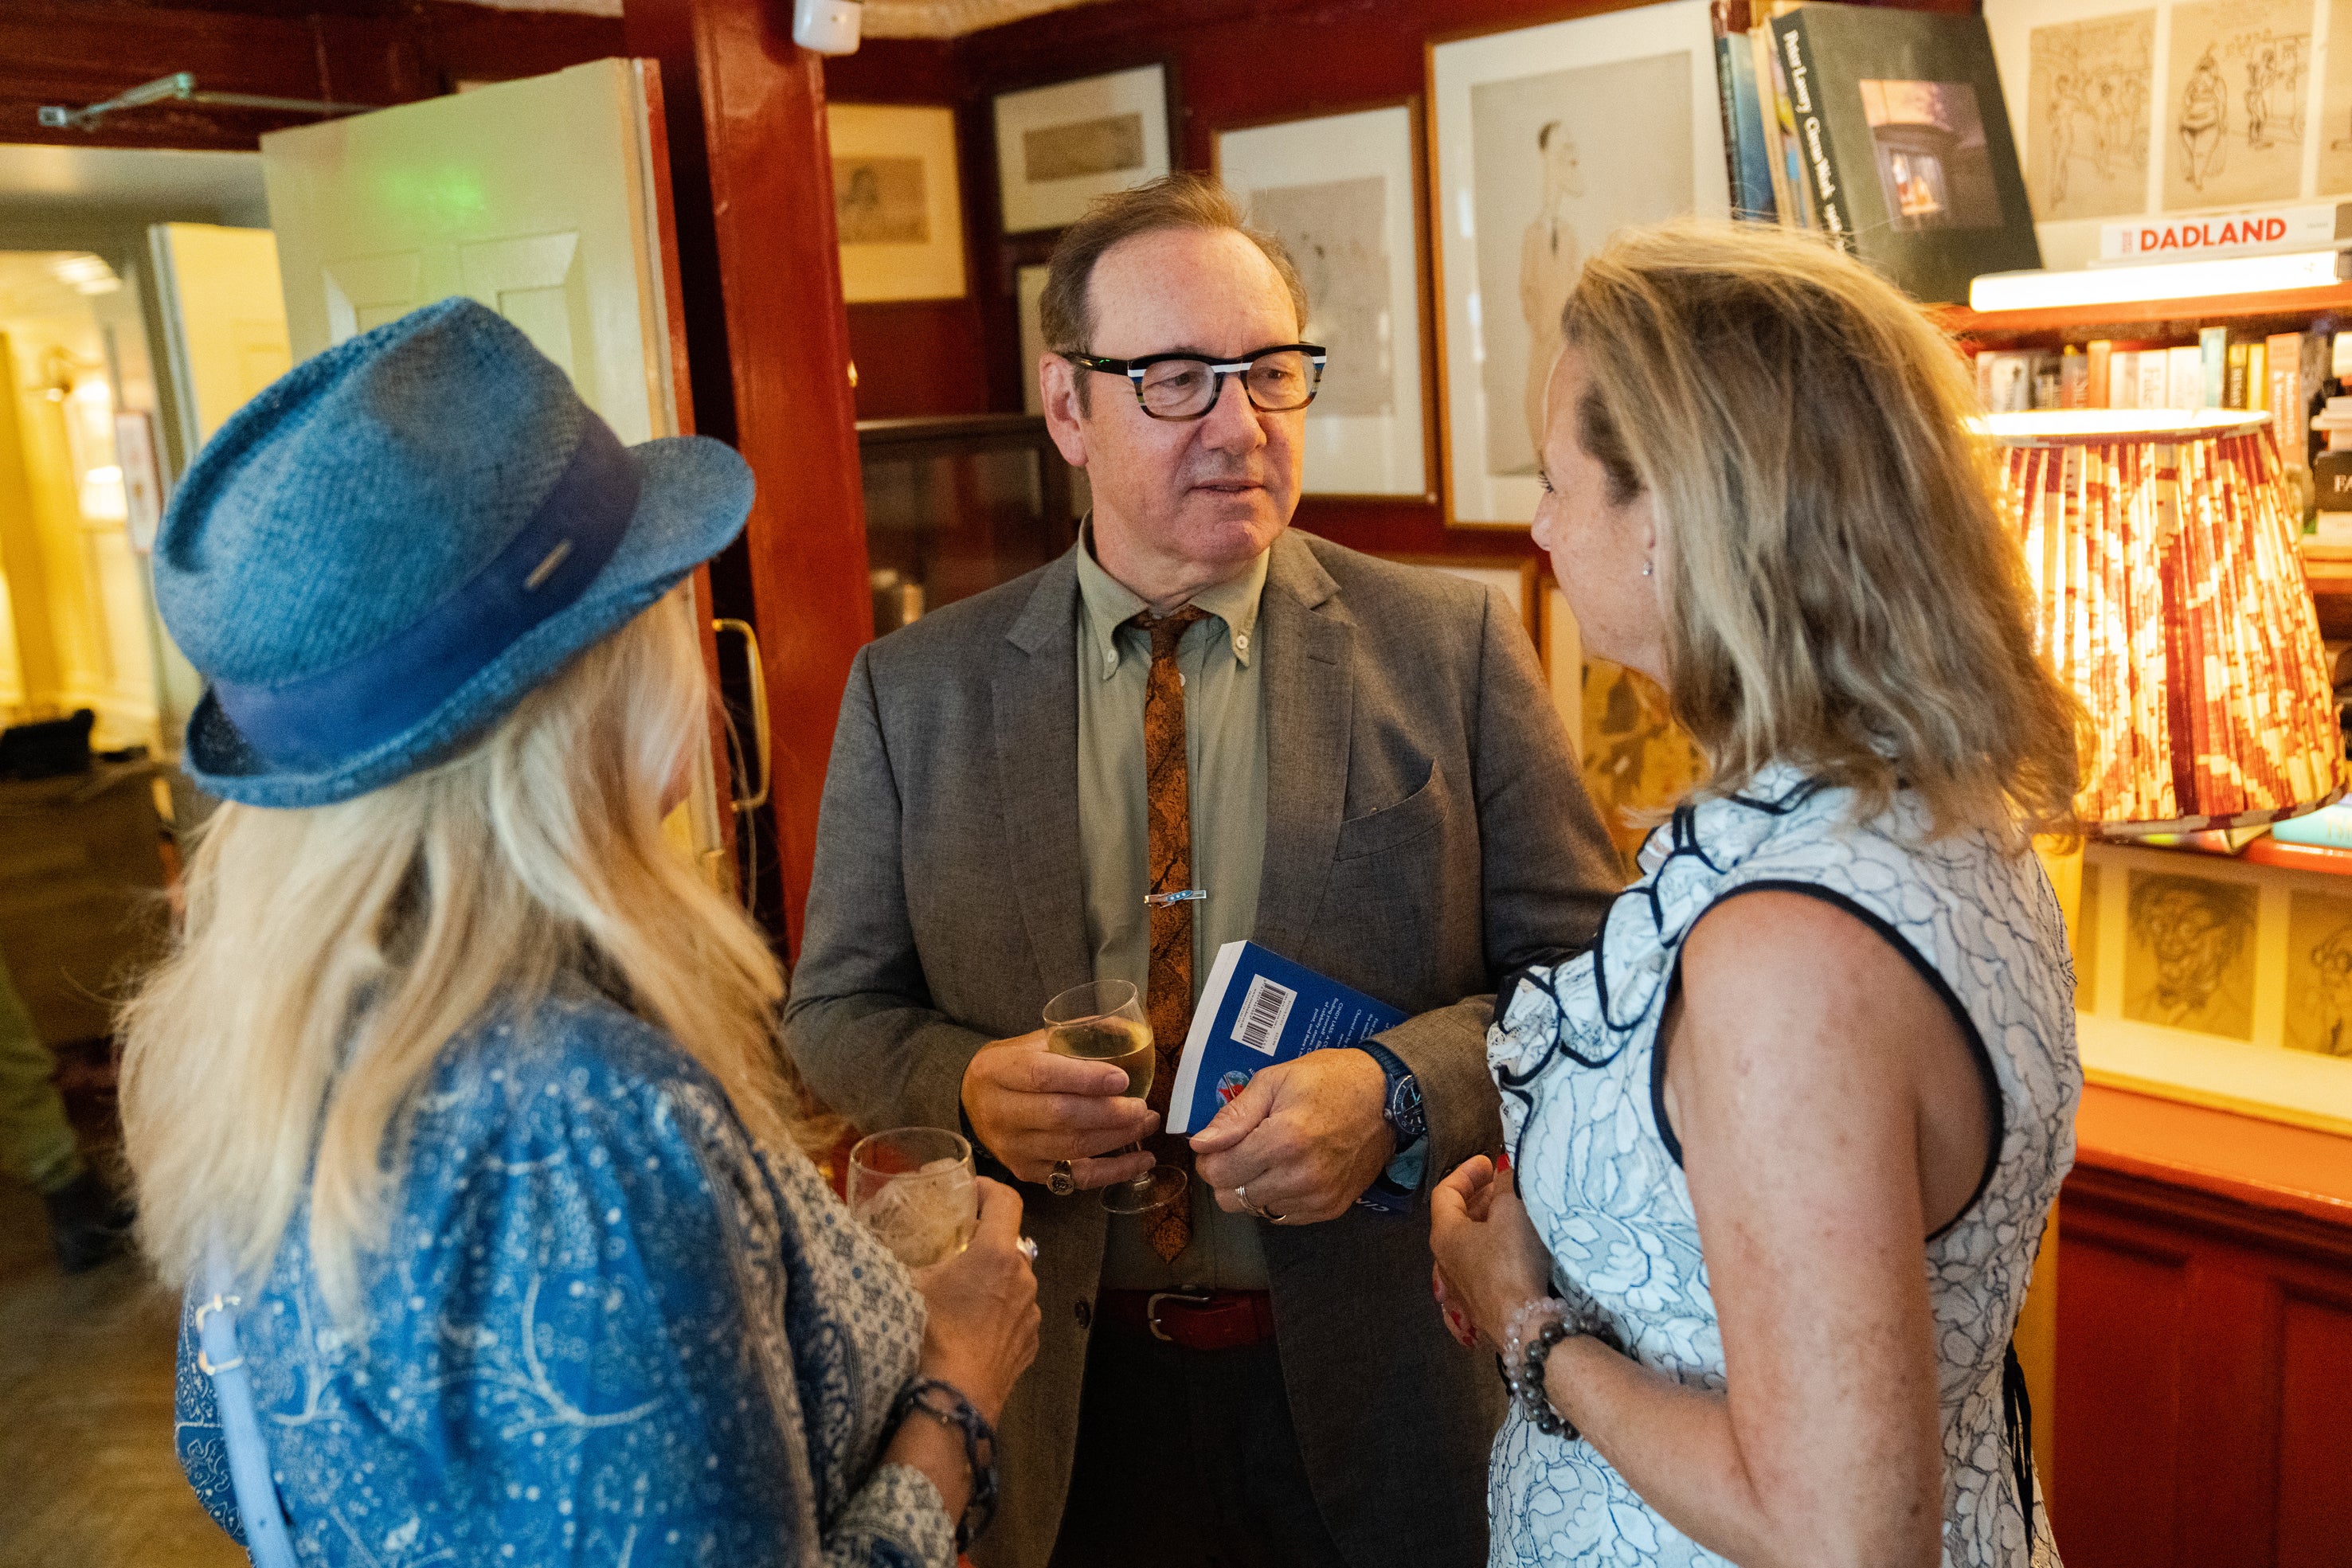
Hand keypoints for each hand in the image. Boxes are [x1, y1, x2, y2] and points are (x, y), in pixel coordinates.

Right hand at [911, 1178, 1039, 1424]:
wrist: (950, 1401)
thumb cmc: (928, 1338)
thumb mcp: (906, 1287)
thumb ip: (902, 1258)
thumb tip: (875, 1241)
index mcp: (996, 1254)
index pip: (1006, 1200)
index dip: (987, 1189)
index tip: (969, 1193)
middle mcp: (1024, 1279)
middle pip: (1010, 1243)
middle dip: (986, 1242)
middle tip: (956, 1250)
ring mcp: (1032, 1313)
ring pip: (1015, 1281)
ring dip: (994, 1280)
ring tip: (962, 1296)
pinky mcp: (1031, 1343)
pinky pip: (1017, 1315)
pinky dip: (1000, 1313)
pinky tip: (973, 1329)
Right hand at [961, 1028, 1157, 1190]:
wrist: (973, 1102)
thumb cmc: (1012, 1067)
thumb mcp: (1032, 1042)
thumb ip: (1074, 1037)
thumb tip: (1130, 1032)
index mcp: (999, 1071)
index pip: (1042, 1076)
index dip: (1085, 1078)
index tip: (1122, 1078)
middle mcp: (1001, 1113)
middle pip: (1061, 1116)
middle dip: (1110, 1113)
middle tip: (1142, 1106)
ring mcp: (1013, 1147)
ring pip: (1072, 1147)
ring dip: (1118, 1138)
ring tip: (1146, 1123)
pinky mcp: (1027, 1172)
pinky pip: (1076, 1178)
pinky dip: (1114, 1171)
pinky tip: (1142, 1160)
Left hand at [1191, 1047, 1391, 1224]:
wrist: (1389, 1098)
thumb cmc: (1330, 1080)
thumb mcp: (1276, 1079)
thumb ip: (1235, 1114)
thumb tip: (1200, 1143)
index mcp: (1283, 1140)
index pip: (1218, 1172)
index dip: (1209, 1157)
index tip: (1218, 1142)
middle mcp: (1300, 1177)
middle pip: (1230, 1199)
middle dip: (1226, 1174)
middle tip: (1242, 1148)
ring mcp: (1317, 1197)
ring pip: (1254, 1210)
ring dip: (1251, 1187)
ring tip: (1268, 1157)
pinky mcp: (1330, 1209)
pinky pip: (1282, 1215)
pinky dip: (1276, 1196)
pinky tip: (1288, 1170)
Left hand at [1428, 1154, 1553, 1346]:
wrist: (1523, 1325)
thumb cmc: (1512, 1263)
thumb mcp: (1512, 1212)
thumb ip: (1506, 1185)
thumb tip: (1504, 1173)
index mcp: (1444, 1234)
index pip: (1446, 1193)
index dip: (1466, 1172)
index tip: (1488, 1161)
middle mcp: (1445, 1260)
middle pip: (1457, 1218)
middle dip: (1481, 1196)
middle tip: (1504, 1183)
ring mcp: (1460, 1286)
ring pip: (1470, 1243)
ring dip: (1489, 1222)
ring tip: (1514, 1210)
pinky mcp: (1479, 1304)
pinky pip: (1482, 1265)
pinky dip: (1495, 1247)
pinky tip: (1516, 1247)